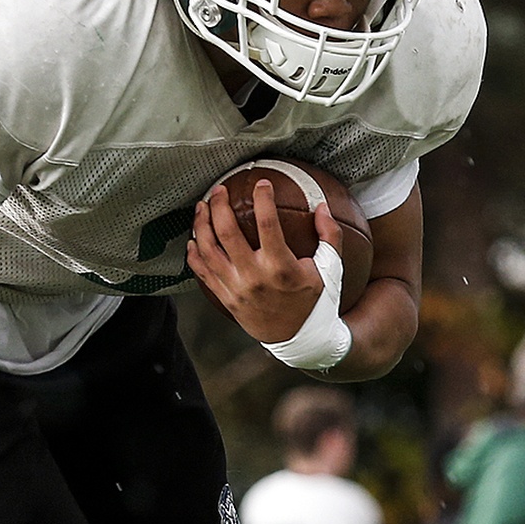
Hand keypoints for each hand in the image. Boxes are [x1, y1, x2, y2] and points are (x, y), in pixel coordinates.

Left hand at [188, 178, 341, 343]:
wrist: (299, 339)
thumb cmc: (315, 302)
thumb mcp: (330, 269)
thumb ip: (329, 236)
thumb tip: (322, 206)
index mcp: (280, 267)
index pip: (268, 223)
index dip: (263, 199)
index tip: (262, 184)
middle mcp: (254, 277)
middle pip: (227, 232)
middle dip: (220, 205)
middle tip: (220, 190)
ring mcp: (236, 288)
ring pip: (208, 250)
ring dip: (201, 225)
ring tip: (202, 207)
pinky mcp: (225, 298)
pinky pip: (202, 272)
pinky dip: (194, 254)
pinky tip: (194, 239)